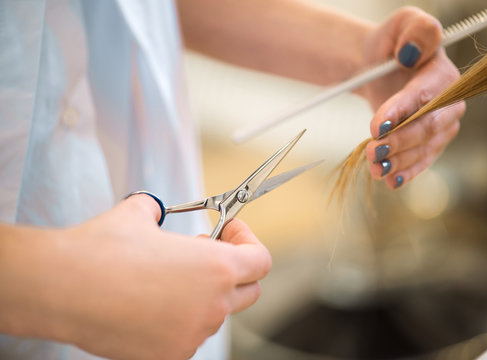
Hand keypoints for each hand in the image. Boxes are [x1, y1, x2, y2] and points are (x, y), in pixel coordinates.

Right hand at [43, 195, 270, 359]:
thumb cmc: (102, 251)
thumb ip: (159, 210)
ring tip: (170, 278)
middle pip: (249, 291)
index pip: (262, 260)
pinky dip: (180, 320)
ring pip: (215, 313)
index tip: (229, 231)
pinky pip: (188, 334)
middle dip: (233, 269)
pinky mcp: (169, 355)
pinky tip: (150, 304)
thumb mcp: (139, 214)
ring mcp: (192, 334)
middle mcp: (212, 305)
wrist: (62, 289)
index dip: (248, 241)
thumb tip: (155, 209)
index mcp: (217, 267)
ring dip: (203, 295)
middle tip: (204, 253)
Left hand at [357, 7, 464, 188]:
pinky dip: (406, 173)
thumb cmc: (392, 46)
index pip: (425, 96)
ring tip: (375, 168)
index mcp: (443, 74)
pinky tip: (391, 181)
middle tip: (374, 150)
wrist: (380, 69)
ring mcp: (441, 127)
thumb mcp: (402, 24)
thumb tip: (410, 53)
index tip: (378, 125)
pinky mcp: (430, 144)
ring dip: (399, 161)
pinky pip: (421, 161)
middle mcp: (449, 104)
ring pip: (423, 149)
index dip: (403, 112)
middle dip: (400, 142)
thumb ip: (415, 30)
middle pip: (428, 128)